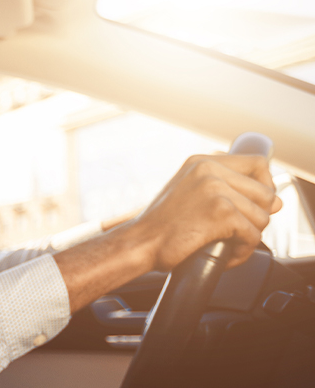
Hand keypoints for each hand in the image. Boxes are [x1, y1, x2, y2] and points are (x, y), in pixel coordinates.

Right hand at [131, 154, 282, 270]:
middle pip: (266, 193)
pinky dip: (243, 251)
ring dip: (249, 237)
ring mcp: (215, 189)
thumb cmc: (161, 226)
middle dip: (257, 217)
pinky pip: (252, 235)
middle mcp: (209, 170)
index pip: (257, 163)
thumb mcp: (190, 194)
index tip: (256, 203)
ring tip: (228, 245)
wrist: (139, 243)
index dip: (265, 185)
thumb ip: (228, 191)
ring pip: (262, 216)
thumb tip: (277, 202)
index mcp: (202, 162)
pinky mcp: (221, 213)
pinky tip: (225, 254)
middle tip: (237, 231)